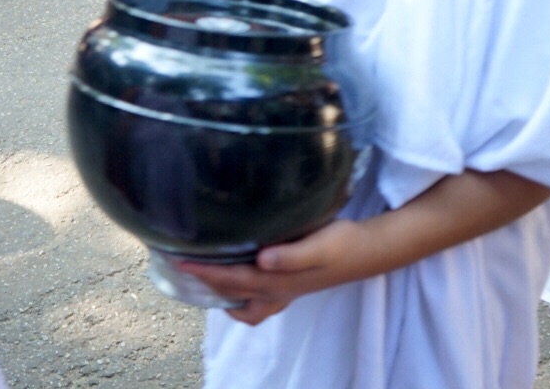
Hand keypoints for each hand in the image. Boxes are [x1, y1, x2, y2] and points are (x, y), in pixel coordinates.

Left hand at [177, 220, 376, 326]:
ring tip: (204, 278)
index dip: (205, 272)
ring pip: (246, 304)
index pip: (234, 279)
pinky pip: (259, 298)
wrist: (369, 251)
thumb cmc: (344, 244)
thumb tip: (261, 259)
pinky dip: (242, 293)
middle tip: (181, 267)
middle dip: (206, 283)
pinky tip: (240, 273)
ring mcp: (286, 291)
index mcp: (280, 282)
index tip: (179, 261)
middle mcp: (279, 291)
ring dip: (223, 295)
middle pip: (233, 293)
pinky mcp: (293, 284)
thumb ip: (291, 254)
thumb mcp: (319, 245)